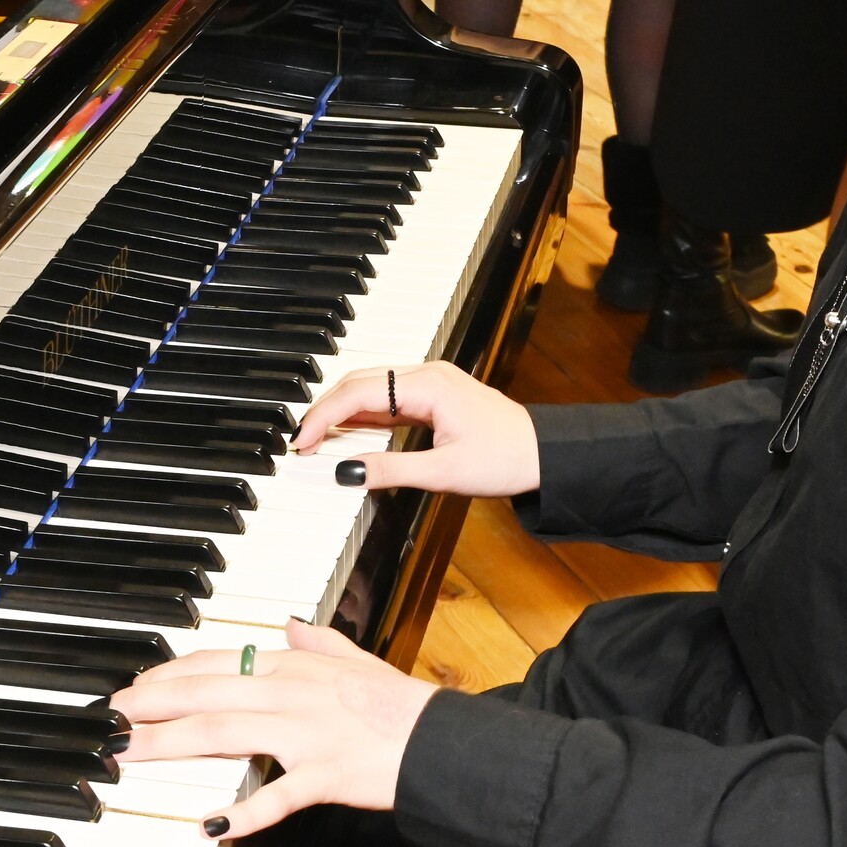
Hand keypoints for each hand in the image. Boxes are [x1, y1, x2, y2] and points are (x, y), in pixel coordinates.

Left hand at [110, 619, 438, 837]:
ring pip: (223, 732)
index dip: (169, 673)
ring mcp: (305, 733)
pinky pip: (277, 794)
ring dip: (169, 743)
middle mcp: (291, 693)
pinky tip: (210, 825)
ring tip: (129, 755)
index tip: (134, 687)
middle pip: (206, 694)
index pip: (217, 661)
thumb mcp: (356, 660)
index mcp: (295, 666)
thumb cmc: (399, 704)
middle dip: (150, 706)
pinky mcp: (324, 774)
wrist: (440, 740)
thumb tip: (288, 626)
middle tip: (109, 721)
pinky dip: (243, 812)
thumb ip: (318, 641)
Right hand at [292, 360, 538, 496]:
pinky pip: (389, 397)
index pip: (358, 392)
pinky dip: (364, 413)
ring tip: (317, 438)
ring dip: (342, 409)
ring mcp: (432, 381)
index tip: (301, 442)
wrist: (545, 454)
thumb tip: (345, 471)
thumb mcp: (444, 472)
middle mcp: (427, 374)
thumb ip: (390, 470)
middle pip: (360, 382)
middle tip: (301, 442)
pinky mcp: (435, 394)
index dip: (324, 416)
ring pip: (372, 386)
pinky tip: (350, 431)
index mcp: (428, 385)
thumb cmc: (506, 459)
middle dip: (325, 410)